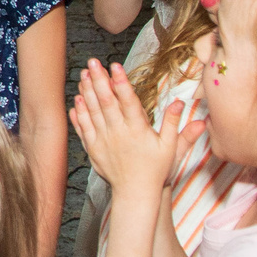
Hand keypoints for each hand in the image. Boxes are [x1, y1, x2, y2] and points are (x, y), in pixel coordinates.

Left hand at [70, 59, 203, 194]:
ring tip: (83, 74)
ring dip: (87, 92)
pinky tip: (76, 100)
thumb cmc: (156, 171)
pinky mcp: (94, 150)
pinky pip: (83, 129)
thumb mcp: (171, 148)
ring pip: (92, 113)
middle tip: (93, 62)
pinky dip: (79, 114)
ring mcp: (104, 141)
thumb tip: (181, 103)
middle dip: (99, 80)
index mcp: (138, 130)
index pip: (128, 101)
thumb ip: (175, 125)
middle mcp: (119, 134)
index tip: (115, 65)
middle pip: (106, 102)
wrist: (135, 194)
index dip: (121, 82)